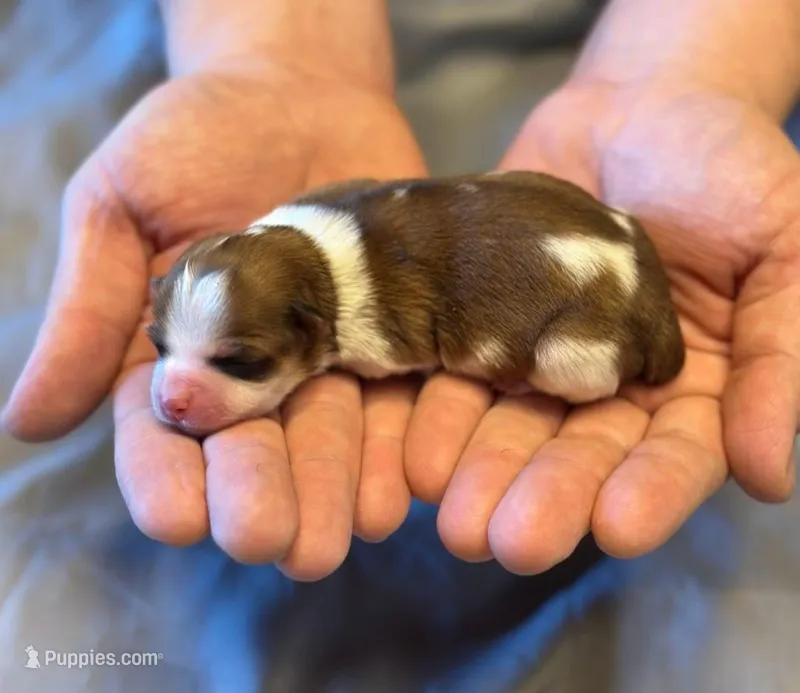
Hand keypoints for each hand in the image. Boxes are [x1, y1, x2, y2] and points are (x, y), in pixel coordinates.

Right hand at [1, 65, 427, 579]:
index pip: (162, 436)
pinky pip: (402, 395)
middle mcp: (255, 374)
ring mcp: (330, 359)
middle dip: (262, 497)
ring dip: (336, 490)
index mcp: (178, 357)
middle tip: (272, 541)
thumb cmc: (191, 137)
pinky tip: (404, 480)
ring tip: (343, 531)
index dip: (167, 480)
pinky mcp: (396, 335)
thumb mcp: (118, 204)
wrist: (297, 92)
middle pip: (255, 451)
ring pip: (331, 440)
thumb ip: (87, 308)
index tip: (179, 517)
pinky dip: (402, 440)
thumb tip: (28, 421)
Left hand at [401, 79, 799, 572]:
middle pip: (577, 455)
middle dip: (546, 497)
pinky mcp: (478, 324)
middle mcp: (605, 390)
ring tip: (449, 515)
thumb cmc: (727, 168)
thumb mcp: (786, 246)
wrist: (638, 105)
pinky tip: (412, 449)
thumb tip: (769, 473)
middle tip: (510, 542)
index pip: (673, 456)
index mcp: (689, 388)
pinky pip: (452, 369)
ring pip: (507, 427)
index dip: (650, 492)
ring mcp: (536, 360)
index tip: (619, 527)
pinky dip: (433, 411)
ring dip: (480, 472)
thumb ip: (783, 354)